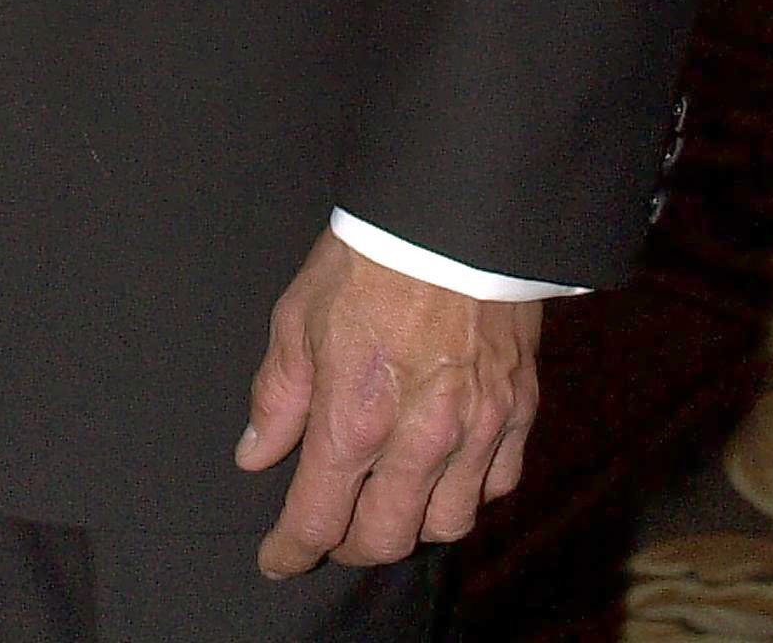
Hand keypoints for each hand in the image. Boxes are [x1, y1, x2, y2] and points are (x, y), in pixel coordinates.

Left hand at [236, 232, 539, 576]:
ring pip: (447, 524)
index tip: (279, 557)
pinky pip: (498, 484)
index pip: (318, 518)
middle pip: (386, 538)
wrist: (452, 214)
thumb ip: (278, 396)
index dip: (292, 549)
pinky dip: (468, 492)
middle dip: (350, 545)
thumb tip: (255, 453)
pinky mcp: (518, 410)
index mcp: (354, 417)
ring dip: (412, 525)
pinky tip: (445, 472)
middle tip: (333, 529)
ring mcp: (476, 429)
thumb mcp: (298, 316)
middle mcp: (419, 439)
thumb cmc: (369, 257)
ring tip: (389, 503)